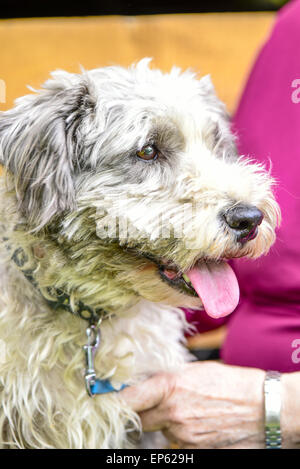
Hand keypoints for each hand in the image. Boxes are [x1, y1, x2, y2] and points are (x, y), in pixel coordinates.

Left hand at [120, 361, 265, 448]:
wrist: (262, 408)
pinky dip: (183, 434)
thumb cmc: (232, 384)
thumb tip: (149, 381)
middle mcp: (173, 413)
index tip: (107, 398)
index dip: (116, 400)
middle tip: (159, 402)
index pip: (130, 399)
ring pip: (161, 430)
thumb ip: (169, 376)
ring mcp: (184, 435)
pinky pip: (179, 443)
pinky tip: (200, 422)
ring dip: (167, 422)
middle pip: (142, 418)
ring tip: (191, 409)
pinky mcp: (195, 450)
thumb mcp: (196, 370)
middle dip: (145, 411)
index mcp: (170, 387)